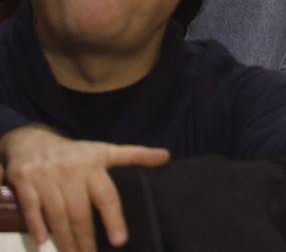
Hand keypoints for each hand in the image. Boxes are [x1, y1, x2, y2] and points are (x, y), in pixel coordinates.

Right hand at [0, 125, 169, 251]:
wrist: (33, 140)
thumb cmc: (75, 153)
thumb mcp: (104, 151)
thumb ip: (135, 155)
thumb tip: (166, 156)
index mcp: (92, 166)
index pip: (106, 196)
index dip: (113, 219)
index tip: (120, 241)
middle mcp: (70, 172)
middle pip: (79, 211)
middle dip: (85, 237)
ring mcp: (46, 177)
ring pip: (56, 213)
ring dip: (64, 237)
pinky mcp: (24, 181)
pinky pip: (30, 206)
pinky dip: (36, 224)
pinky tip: (43, 240)